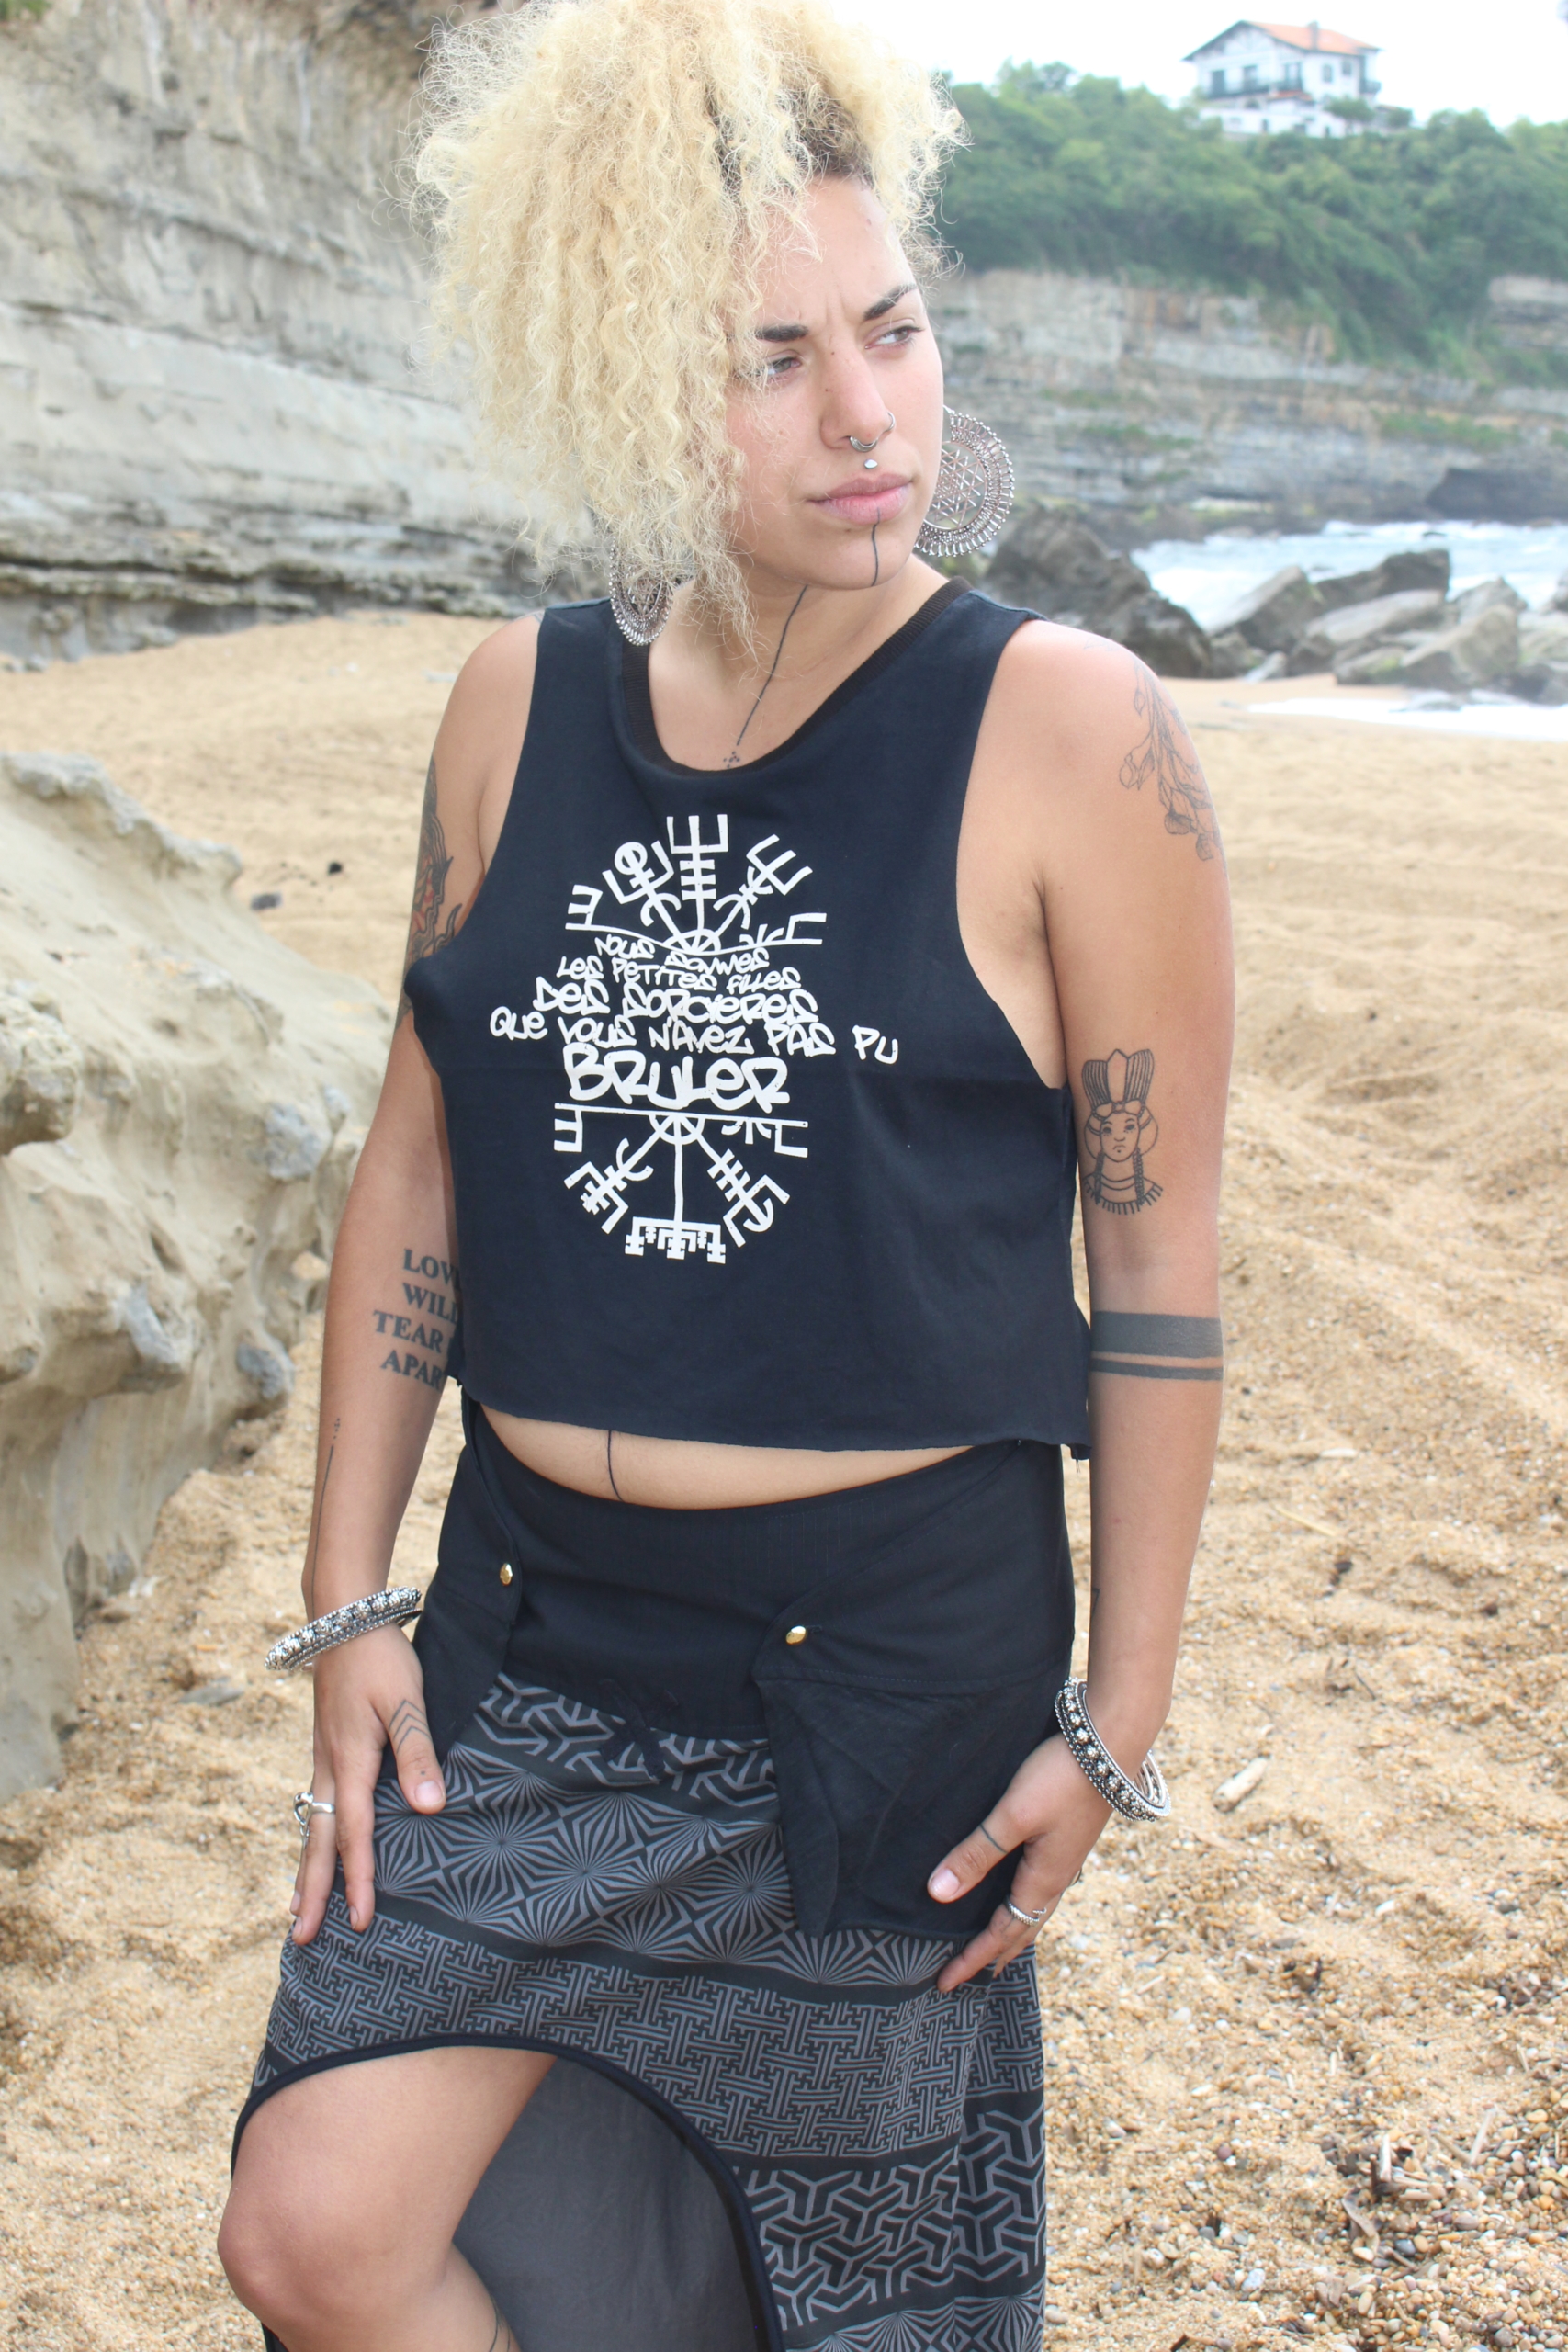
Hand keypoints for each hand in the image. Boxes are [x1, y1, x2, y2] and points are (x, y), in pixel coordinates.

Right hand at [291, 1627, 444, 1945]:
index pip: (355, 1834)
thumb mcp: (407, 1701)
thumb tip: (430, 1808)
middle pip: (318, 1842)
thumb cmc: (380, 1659)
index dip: (361, 1879)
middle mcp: (329, 1767)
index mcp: (351, 1762)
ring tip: (297, 1909)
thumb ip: (417, 1754)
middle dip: (312, 1892)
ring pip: (310, 1825)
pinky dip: (310, 1835)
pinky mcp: (324, 1746)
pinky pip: (313, 1803)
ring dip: (306, 1868)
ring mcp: (322, 1757)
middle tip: (302, 1939)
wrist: (342, 1619)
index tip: (362, 1921)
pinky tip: (313, 1844)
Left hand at [927, 1734, 1110, 1991]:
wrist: (1112, 1744)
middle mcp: (1058, 1877)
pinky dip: (1026, 1905)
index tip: (945, 1982)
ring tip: (996, 1947)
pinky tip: (1022, 1891)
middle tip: (968, 1977)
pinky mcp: (1069, 1839)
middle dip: (993, 1954)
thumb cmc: (1060, 1778)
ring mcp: (1066, 1858)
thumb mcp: (1012, 1816)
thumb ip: (977, 1853)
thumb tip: (938, 1894)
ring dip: (1013, 1932)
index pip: (1001, 1933)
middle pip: (1022, 1929)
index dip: (972, 1958)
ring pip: (1035, 1910)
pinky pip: (1043, 1888)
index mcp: (1043, 1880)